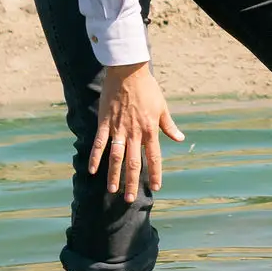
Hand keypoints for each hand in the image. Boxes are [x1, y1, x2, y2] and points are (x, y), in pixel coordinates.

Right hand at [89, 62, 184, 201]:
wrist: (128, 71)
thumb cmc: (147, 88)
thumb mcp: (162, 107)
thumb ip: (169, 126)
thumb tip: (180, 139)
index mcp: (150, 129)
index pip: (154, 156)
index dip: (155, 173)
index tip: (156, 187)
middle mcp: (134, 132)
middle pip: (134, 162)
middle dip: (132, 181)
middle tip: (130, 199)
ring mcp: (118, 129)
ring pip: (116, 157)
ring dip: (114, 175)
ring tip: (113, 190)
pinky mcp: (105, 122)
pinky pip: (99, 143)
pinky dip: (95, 157)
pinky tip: (92, 170)